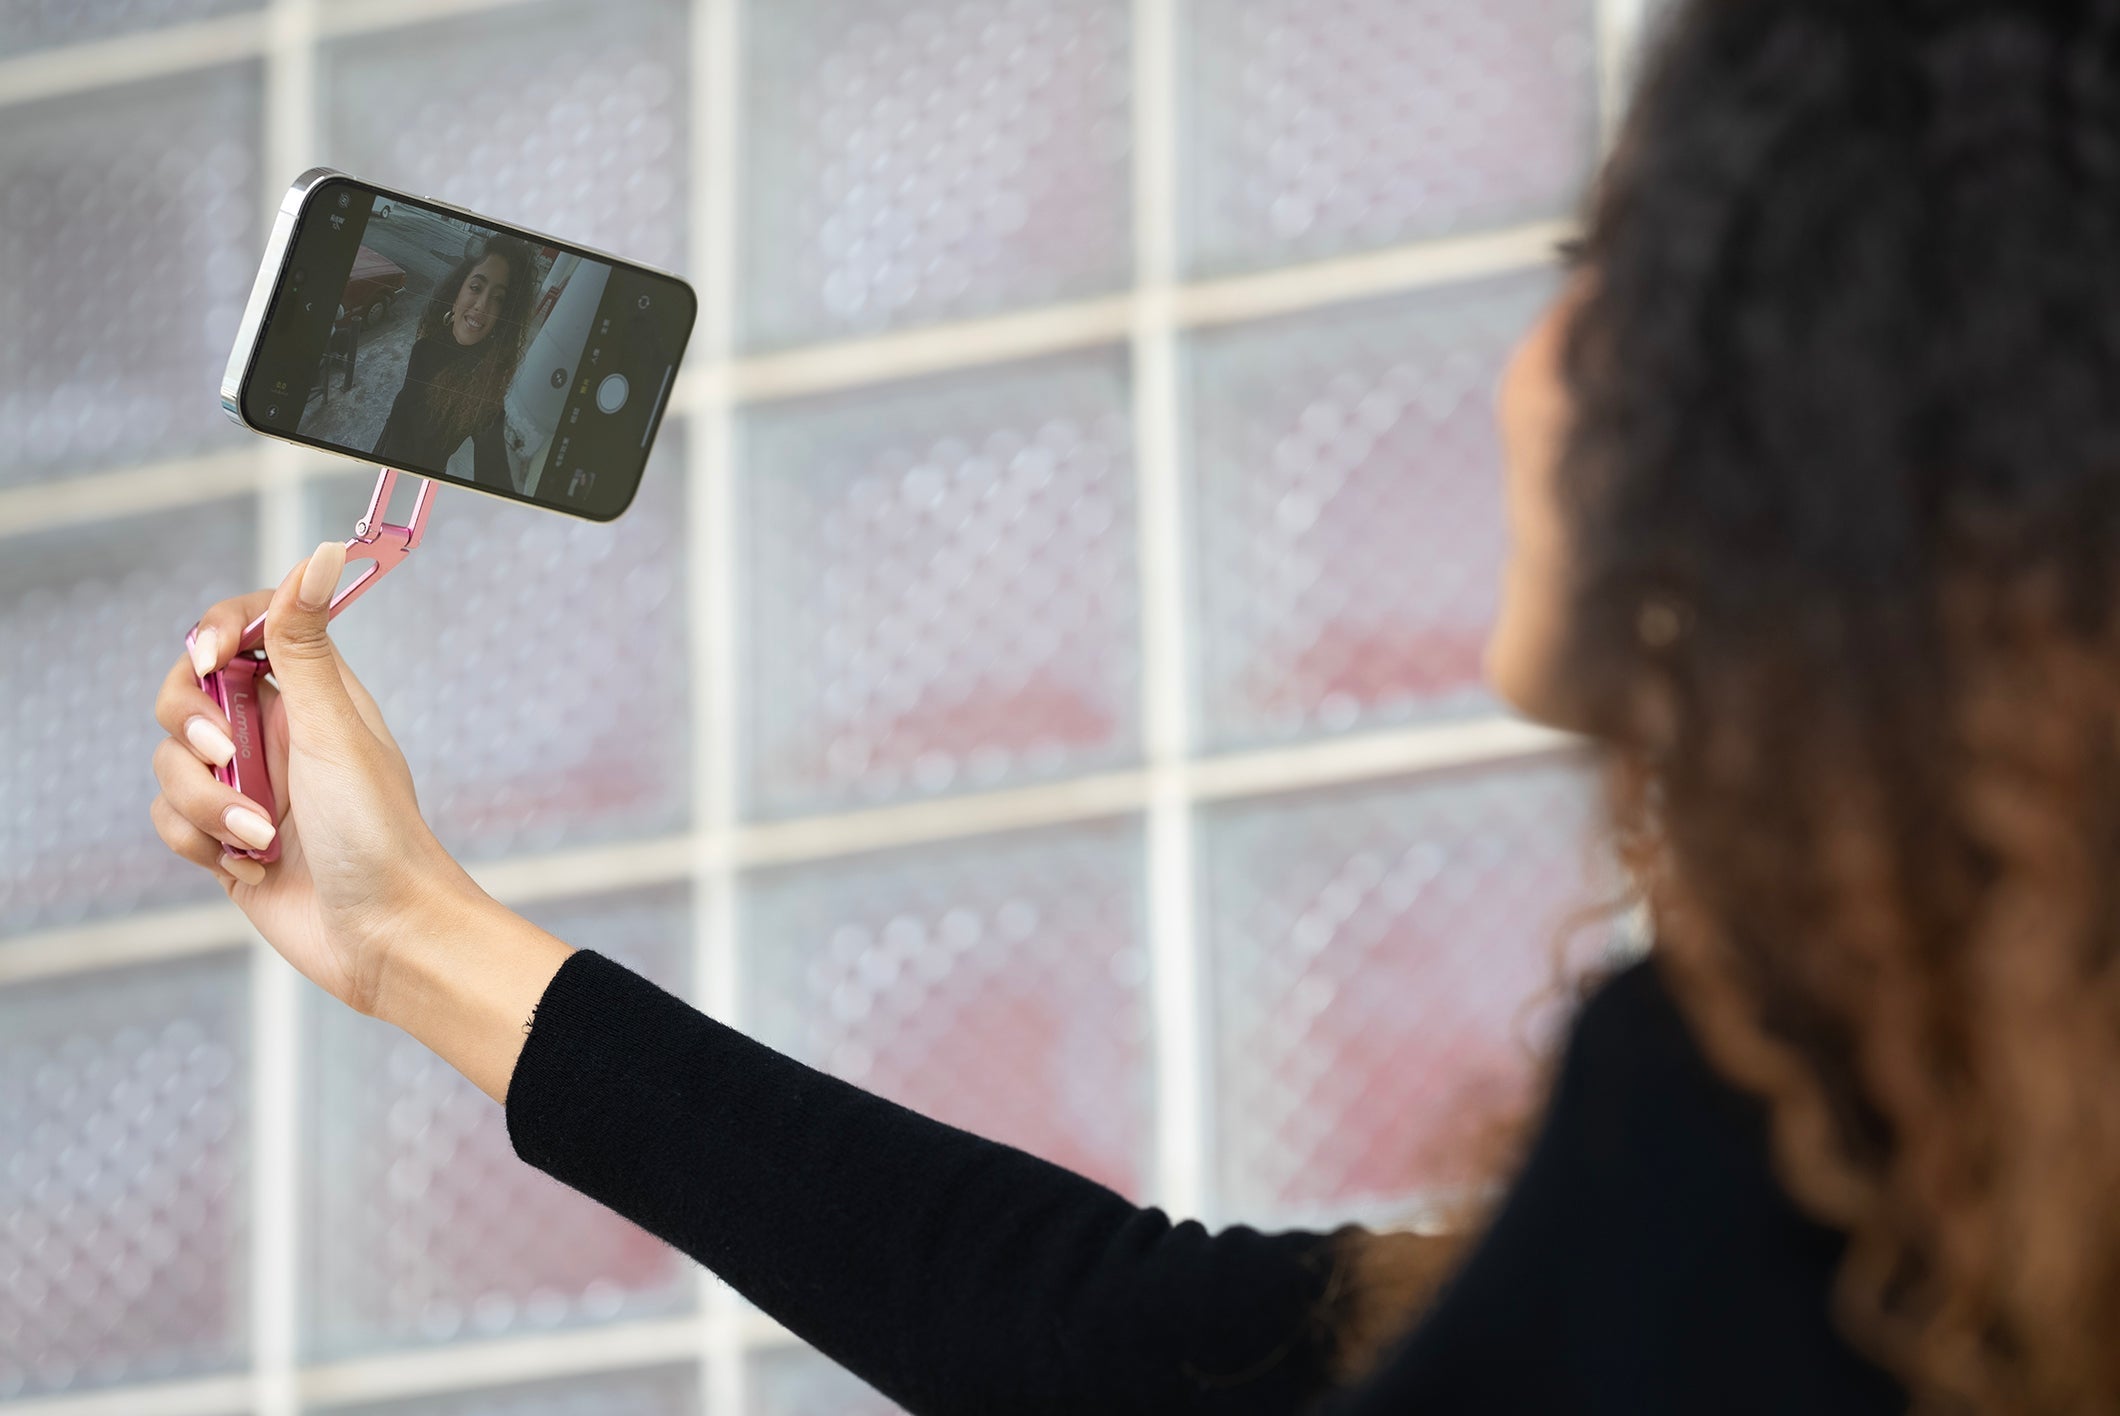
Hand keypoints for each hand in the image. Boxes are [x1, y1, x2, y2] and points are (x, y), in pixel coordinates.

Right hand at [151, 541, 481, 1016]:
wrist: (386, 937)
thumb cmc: (379, 834)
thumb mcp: (335, 730)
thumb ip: (305, 646)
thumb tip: (318, 552)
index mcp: (312, 693)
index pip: (240, 628)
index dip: (211, 633)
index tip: (210, 658)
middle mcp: (276, 732)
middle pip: (185, 693)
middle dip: (192, 727)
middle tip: (226, 755)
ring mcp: (247, 786)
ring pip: (172, 764)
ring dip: (207, 804)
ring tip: (262, 838)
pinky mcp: (225, 841)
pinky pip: (172, 820)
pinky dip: (199, 844)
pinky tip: (248, 868)